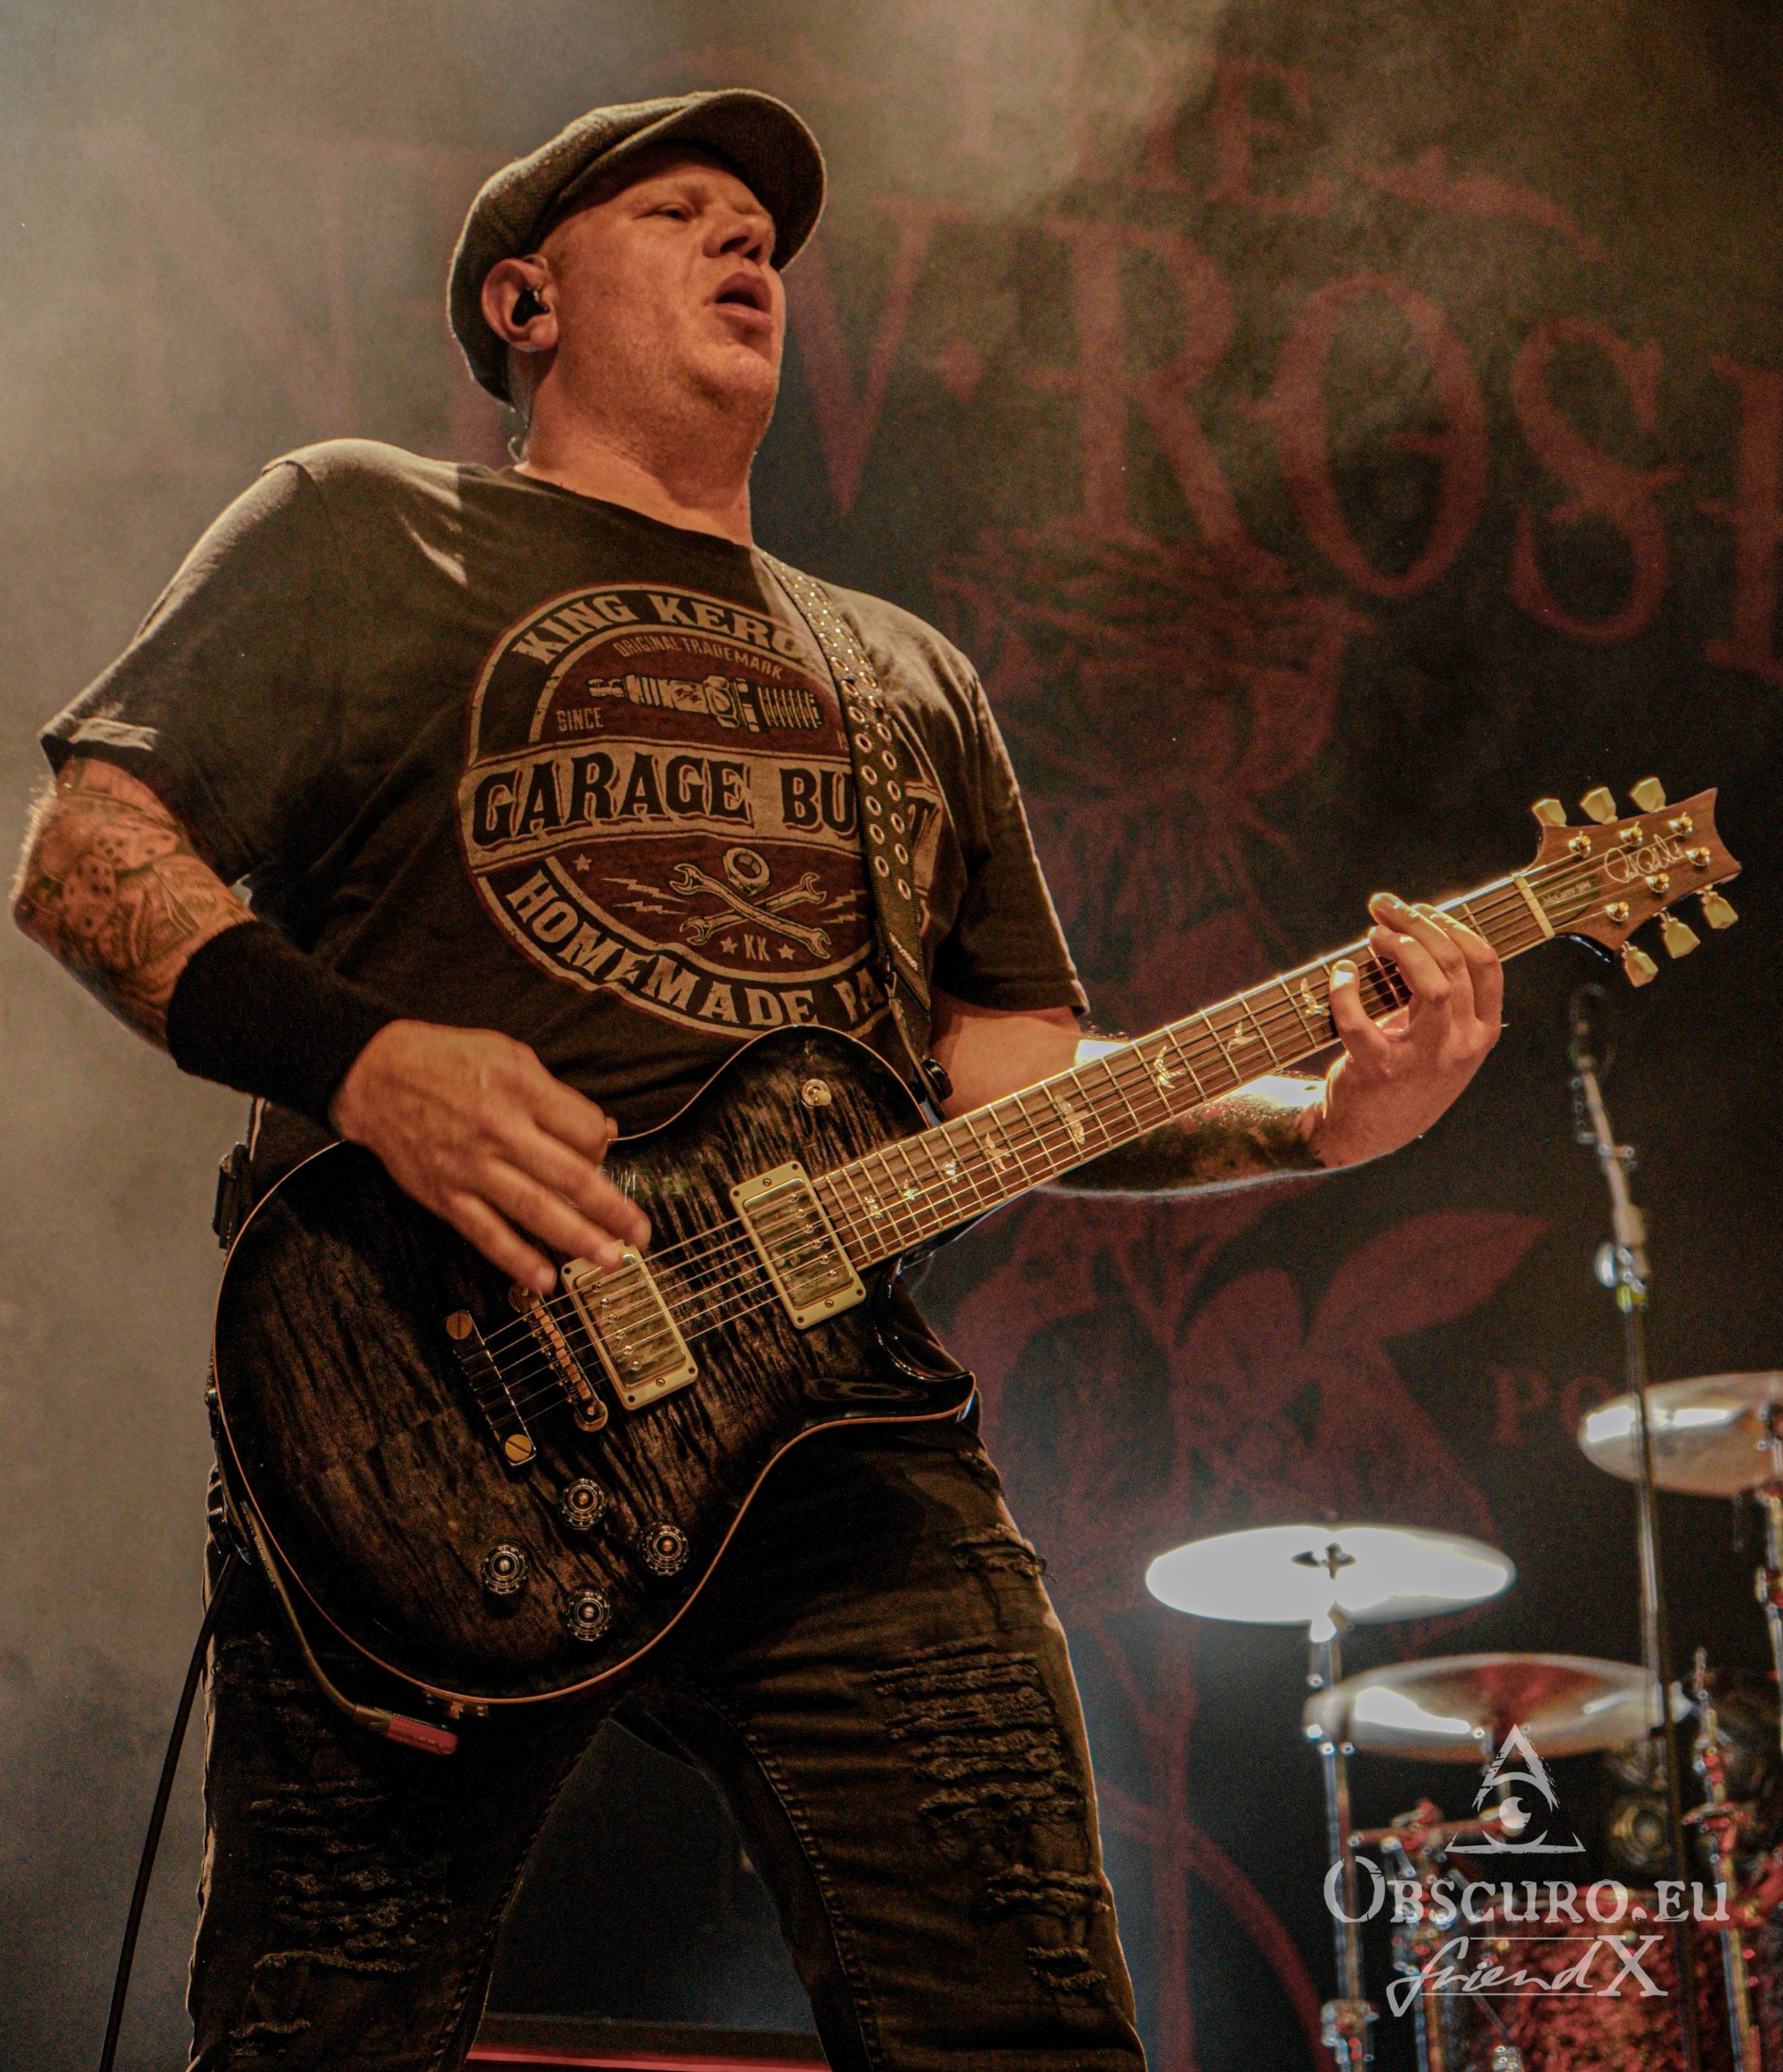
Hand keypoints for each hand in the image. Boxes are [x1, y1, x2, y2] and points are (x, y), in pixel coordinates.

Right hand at [329, 1021, 649, 1294]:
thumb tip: (603, 1130)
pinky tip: (543, 1280)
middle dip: (611, 1209)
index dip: (603, 1144)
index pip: (584, 1129)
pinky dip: (516, 1259)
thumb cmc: (446, 1060)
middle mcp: (499, 1130)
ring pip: (534, 1209)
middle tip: (639, 1234)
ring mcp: (471, 1167)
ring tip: (609, 1259)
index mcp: (520, 1089)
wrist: (375, 1076)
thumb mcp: (508, 1054)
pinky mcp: (445, 1194)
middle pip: (569, 1175)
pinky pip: (486, 1233)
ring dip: (577, 1238)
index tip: (606, 1152)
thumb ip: (556, 1095)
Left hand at [1306, 893, 1502, 1168]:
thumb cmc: (1403, 1071)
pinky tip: (1340, 973)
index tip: (1422, 908)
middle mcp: (1461, 1045)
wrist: (1366, 1131)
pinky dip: (1345, 991)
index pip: (1486, 964)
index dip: (1454, 926)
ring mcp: (1425, 1061)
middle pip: (1453, 964)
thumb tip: (1415, 927)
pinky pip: (1360, 1022)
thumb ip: (1442, 992)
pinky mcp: (1380, 1071)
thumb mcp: (1439, 1036)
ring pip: (1432, 985)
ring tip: (1372, 935)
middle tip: (1384, 909)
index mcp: (1481, 1032)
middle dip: (1417, 925)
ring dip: (1399, 948)